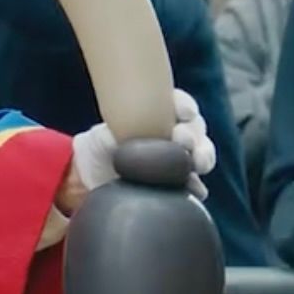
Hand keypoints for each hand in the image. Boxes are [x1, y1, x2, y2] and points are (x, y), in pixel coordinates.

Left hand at [69, 90, 216, 199]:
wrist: (90, 179)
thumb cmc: (98, 148)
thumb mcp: (102, 136)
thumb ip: (115, 133)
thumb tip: (120, 139)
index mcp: (161, 113)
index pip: (181, 104)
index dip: (185, 106)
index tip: (184, 113)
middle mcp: (175, 134)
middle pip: (197, 128)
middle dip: (194, 132)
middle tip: (183, 139)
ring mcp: (180, 161)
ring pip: (202, 153)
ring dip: (204, 155)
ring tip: (198, 162)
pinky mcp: (179, 187)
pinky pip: (196, 186)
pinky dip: (197, 187)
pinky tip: (195, 188)